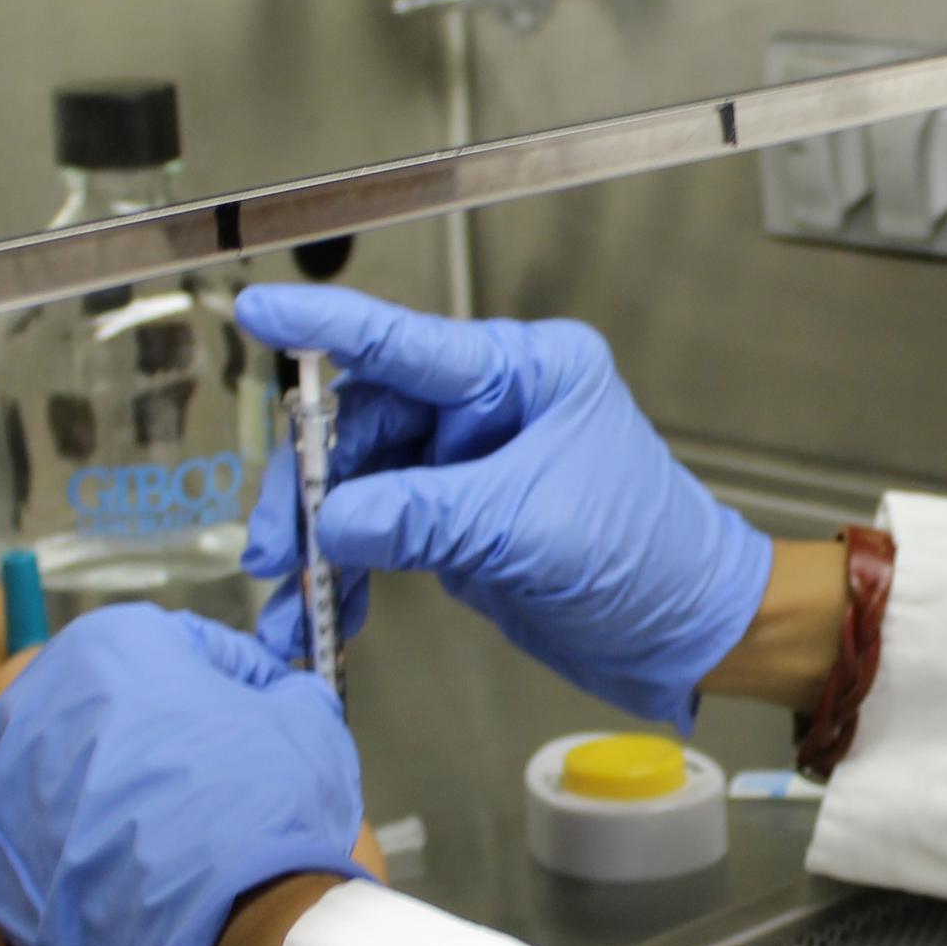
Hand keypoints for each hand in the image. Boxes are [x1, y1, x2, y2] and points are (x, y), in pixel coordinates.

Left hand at [0, 604, 364, 945]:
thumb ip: (280, 694)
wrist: (220, 921)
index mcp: (115, 642)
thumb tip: (275, 698)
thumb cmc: (261, 809)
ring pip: (24, 749)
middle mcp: (38, 688)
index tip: (256, 721)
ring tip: (117, 823)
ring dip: (65, 773)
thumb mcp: (307, 726)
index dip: (232, 685)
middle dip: (142, 728)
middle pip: (96, 698)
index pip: (180, 646)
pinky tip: (6, 835)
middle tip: (193, 779)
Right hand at [235, 285, 774, 726]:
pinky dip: (350, 575)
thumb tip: (333, 519)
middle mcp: (492, 408)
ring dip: (321, 542)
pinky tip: (329, 613)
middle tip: (276, 543)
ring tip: (293, 596)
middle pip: (365, 423)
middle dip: (310, 485)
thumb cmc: (650, 558)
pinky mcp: (459, 524)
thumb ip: (426, 517)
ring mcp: (471, 467)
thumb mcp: (530, 530)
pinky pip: (381, 536)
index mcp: (527, 373)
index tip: (257, 311)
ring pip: (362, 485)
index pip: (407, 342)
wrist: (688, 633)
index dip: (325, 327)